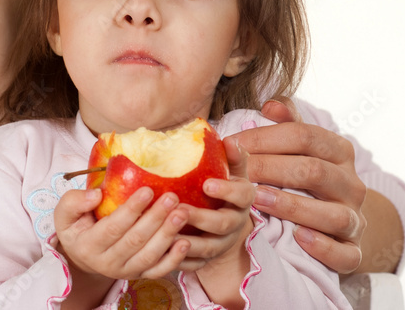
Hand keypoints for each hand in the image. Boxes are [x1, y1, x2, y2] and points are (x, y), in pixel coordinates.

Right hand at [53, 186, 190, 280]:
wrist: (84, 255)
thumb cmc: (78, 227)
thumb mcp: (66, 213)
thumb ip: (74, 202)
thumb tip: (96, 195)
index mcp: (88, 245)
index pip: (113, 227)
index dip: (131, 209)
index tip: (148, 190)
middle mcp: (107, 263)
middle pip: (135, 241)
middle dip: (155, 218)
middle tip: (172, 197)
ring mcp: (125, 271)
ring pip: (149, 256)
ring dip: (168, 235)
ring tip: (182, 213)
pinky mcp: (140, 275)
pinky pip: (158, 271)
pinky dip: (174, 259)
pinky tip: (186, 242)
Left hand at [177, 137, 255, 270]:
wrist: (227, 226)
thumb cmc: (225, 190)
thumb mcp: (233, 172)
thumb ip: (233, 157)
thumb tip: (230, 139)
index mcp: (243, 200)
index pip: (242, 195)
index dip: (226, 191)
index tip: (207, 184)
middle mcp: (236, 224)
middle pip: (222, 224)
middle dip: (201, 218)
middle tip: (179, 209)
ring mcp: (222, 244)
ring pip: (207, 248)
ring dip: (187, 242)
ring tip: (167, 233)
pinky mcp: (207, 260)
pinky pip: (194, 265)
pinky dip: (178, 260)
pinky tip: (162, 252)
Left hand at [229, 98, 367, 273]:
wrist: (339, 223)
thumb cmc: (309, 179)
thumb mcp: (302, 148)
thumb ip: (288, 124)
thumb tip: (270, 104)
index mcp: (340, 151)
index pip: (303, 135)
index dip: (263, 137)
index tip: (229, 144)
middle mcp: (352, 183)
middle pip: (313, 170)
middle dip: (268, 169)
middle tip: (233, 173)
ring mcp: (355, 219)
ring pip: (331, 213)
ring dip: (292, 206)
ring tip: (258, 200)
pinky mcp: (353, 251)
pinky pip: (344, 253)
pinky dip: (322, 246)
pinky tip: (298, 237)